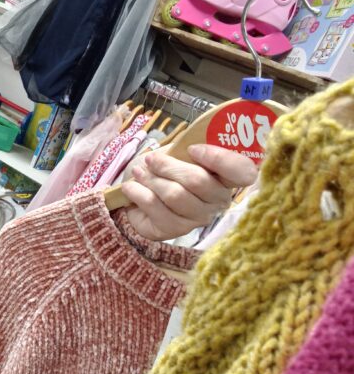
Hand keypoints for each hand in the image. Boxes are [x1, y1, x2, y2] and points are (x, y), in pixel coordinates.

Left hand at [122, 144, 257, 240]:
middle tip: (151, 159)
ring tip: (139, 172)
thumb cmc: (164, 170)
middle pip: (198, 182)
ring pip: (174, 195)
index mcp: (225, 178)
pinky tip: (131, 187)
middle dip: (169, 166)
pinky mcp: (173, 230)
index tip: (192, 149)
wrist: (137, 191)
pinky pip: (155, 208)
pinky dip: (138, 193)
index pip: (242, 172)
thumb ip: (188, 148)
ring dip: (151, 180)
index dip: (219, 159)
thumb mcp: (178, 152)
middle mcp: (217, 202)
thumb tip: (188, 143)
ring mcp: (196, 219)